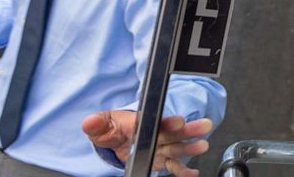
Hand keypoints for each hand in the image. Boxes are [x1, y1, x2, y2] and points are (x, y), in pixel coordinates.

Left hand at [82, 110, 212, 176]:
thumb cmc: (112, 128)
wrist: (118, 137)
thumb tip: (90, 122)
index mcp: (141, 122)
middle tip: (204, 126)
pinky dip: (183, 170)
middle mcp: (155, 133)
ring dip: (190, 147)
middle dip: (187, 130)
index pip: (155, 121)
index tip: (178, 121)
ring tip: (202, 146)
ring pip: (176, 147)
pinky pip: (173, 165)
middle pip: (172, 132)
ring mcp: (160, 147)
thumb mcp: (103, 125)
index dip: (167, 121)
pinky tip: (193, 173)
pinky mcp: (161, 159)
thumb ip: (97, 124)